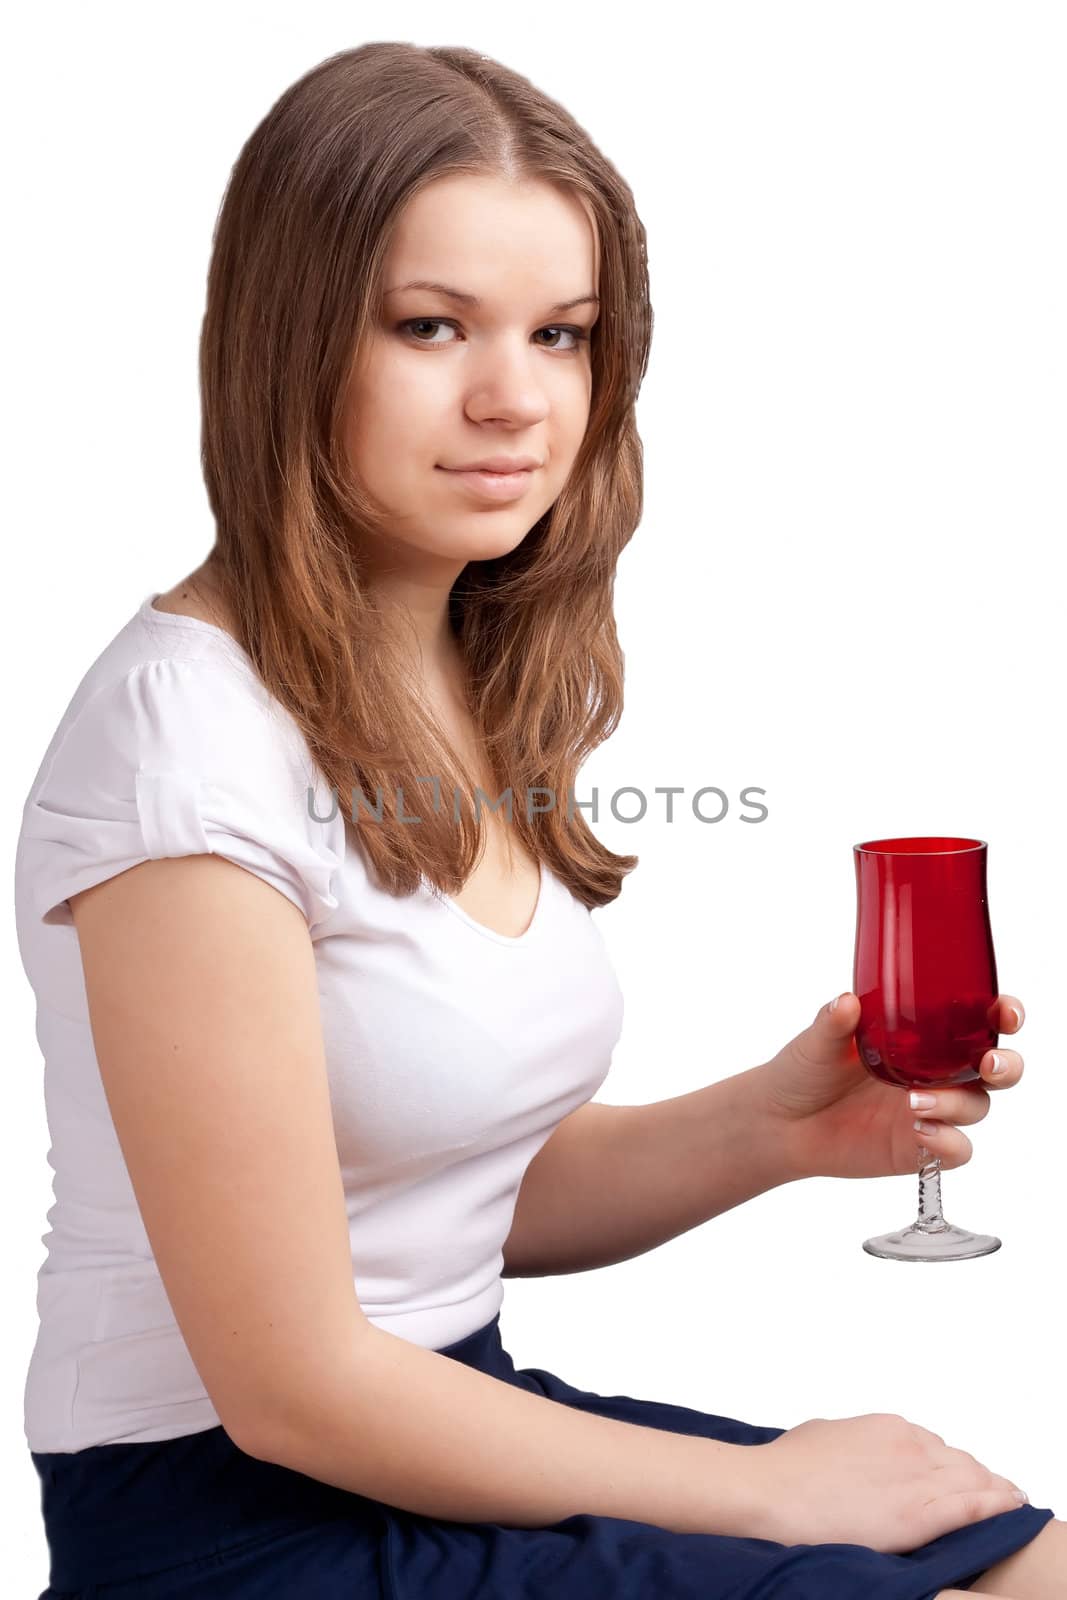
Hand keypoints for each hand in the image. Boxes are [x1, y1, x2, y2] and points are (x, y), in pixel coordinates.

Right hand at [742, 1413, 1027, 1552]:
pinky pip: (970, 1506)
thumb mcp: (828, 1436)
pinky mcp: (916, 1514)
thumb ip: (857, 1442)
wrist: (771, 1492)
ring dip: (992, 1491)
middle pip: (961, 1463)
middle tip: (986, 1493)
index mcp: (889, 1426)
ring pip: (973, 1481)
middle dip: (974, 1478)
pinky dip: (994, 1505)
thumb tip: (860, 1450)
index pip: (937, 1447)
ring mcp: (914, 1477)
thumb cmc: (788, 1466)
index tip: (954, 1478)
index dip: (949, 1466)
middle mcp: (909, 1444)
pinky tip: (1010, 1505)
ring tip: (1007, 1500)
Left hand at [755, 993, 1025, 1179]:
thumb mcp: (816, 1040)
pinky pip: (957, 1148)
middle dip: (1006, 1065)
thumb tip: (846, 1002)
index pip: (978, 1019)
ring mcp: (932, 1111)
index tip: (1006, 1011)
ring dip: (959, 1103)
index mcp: (922, 1035)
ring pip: (978, 1107)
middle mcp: (935, 1071)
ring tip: (914, 1101)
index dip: (1003, 1014)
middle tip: (988, 1064)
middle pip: (998, 1068)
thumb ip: (833, 1021)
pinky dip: (948, 1140)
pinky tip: (920, 1131)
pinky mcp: (919, 1147)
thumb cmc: (804, 1070)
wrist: (781, 1122)